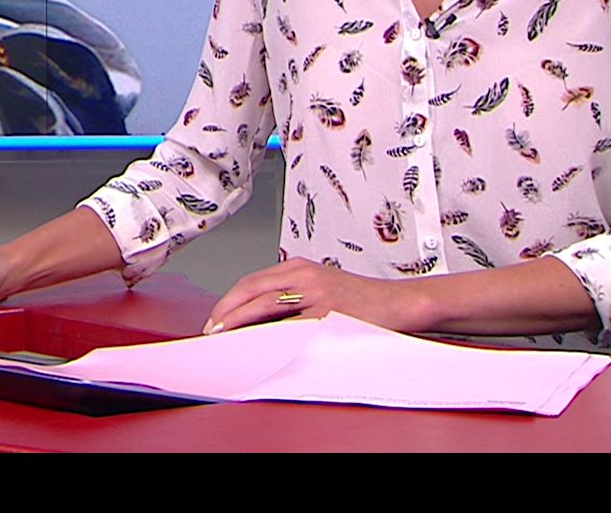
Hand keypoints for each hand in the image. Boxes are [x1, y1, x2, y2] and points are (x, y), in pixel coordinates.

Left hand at [202, 259, 427, 335]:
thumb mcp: (321, 288)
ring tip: (224, 335)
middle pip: (252, 289)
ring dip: (239, 321)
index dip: (230, 300)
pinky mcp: (328, 311)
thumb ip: (292, 297)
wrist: (398, 303)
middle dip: (226, 310)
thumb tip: (257, 320)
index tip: (216, 317)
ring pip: (265, 304)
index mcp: (299, 267)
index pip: (253, 281)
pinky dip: (269, 334)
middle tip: (212, 329)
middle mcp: (304, 274)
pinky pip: (291, 324)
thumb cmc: (360, 301)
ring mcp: (316, 292)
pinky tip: (258, 344)